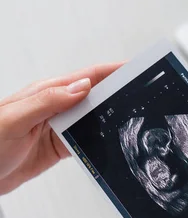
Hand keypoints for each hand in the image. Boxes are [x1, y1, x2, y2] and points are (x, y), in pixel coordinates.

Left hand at [0, 64, 122, 193]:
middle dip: (119, 93)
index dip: (112, 71)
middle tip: (144, 95)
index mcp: (46, 92)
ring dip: (111, 118)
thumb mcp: (14, 118)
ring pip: (93, 119)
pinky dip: (100, 141)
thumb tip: (81, 87)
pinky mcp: (58, 148)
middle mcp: (55, 107)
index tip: (135, 69)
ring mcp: (58, 128)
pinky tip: (111, 142)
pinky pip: (85, 141)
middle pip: (95, 97)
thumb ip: (48, 102)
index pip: (86, 77)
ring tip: (135, 117)